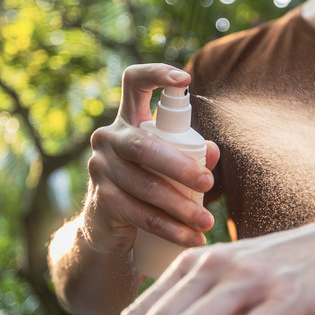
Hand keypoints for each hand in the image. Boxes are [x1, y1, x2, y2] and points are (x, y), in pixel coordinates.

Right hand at [83, 63, 219, 252]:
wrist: (108, 226)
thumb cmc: (148, 183)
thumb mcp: (170, 165)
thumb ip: (194, 153)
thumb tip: (214, 152)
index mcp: (128, 120)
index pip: (133, 82)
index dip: (156, 74)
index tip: (185, 79)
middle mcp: (109, 138)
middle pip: (145, 147)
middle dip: (180, 167)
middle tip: (209, 185)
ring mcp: (100, 169)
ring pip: (146, 188)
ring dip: (181, 209)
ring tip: (207, 223)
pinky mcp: (101, 201)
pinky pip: (140, 216)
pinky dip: (170, 230)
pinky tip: (191, 239)